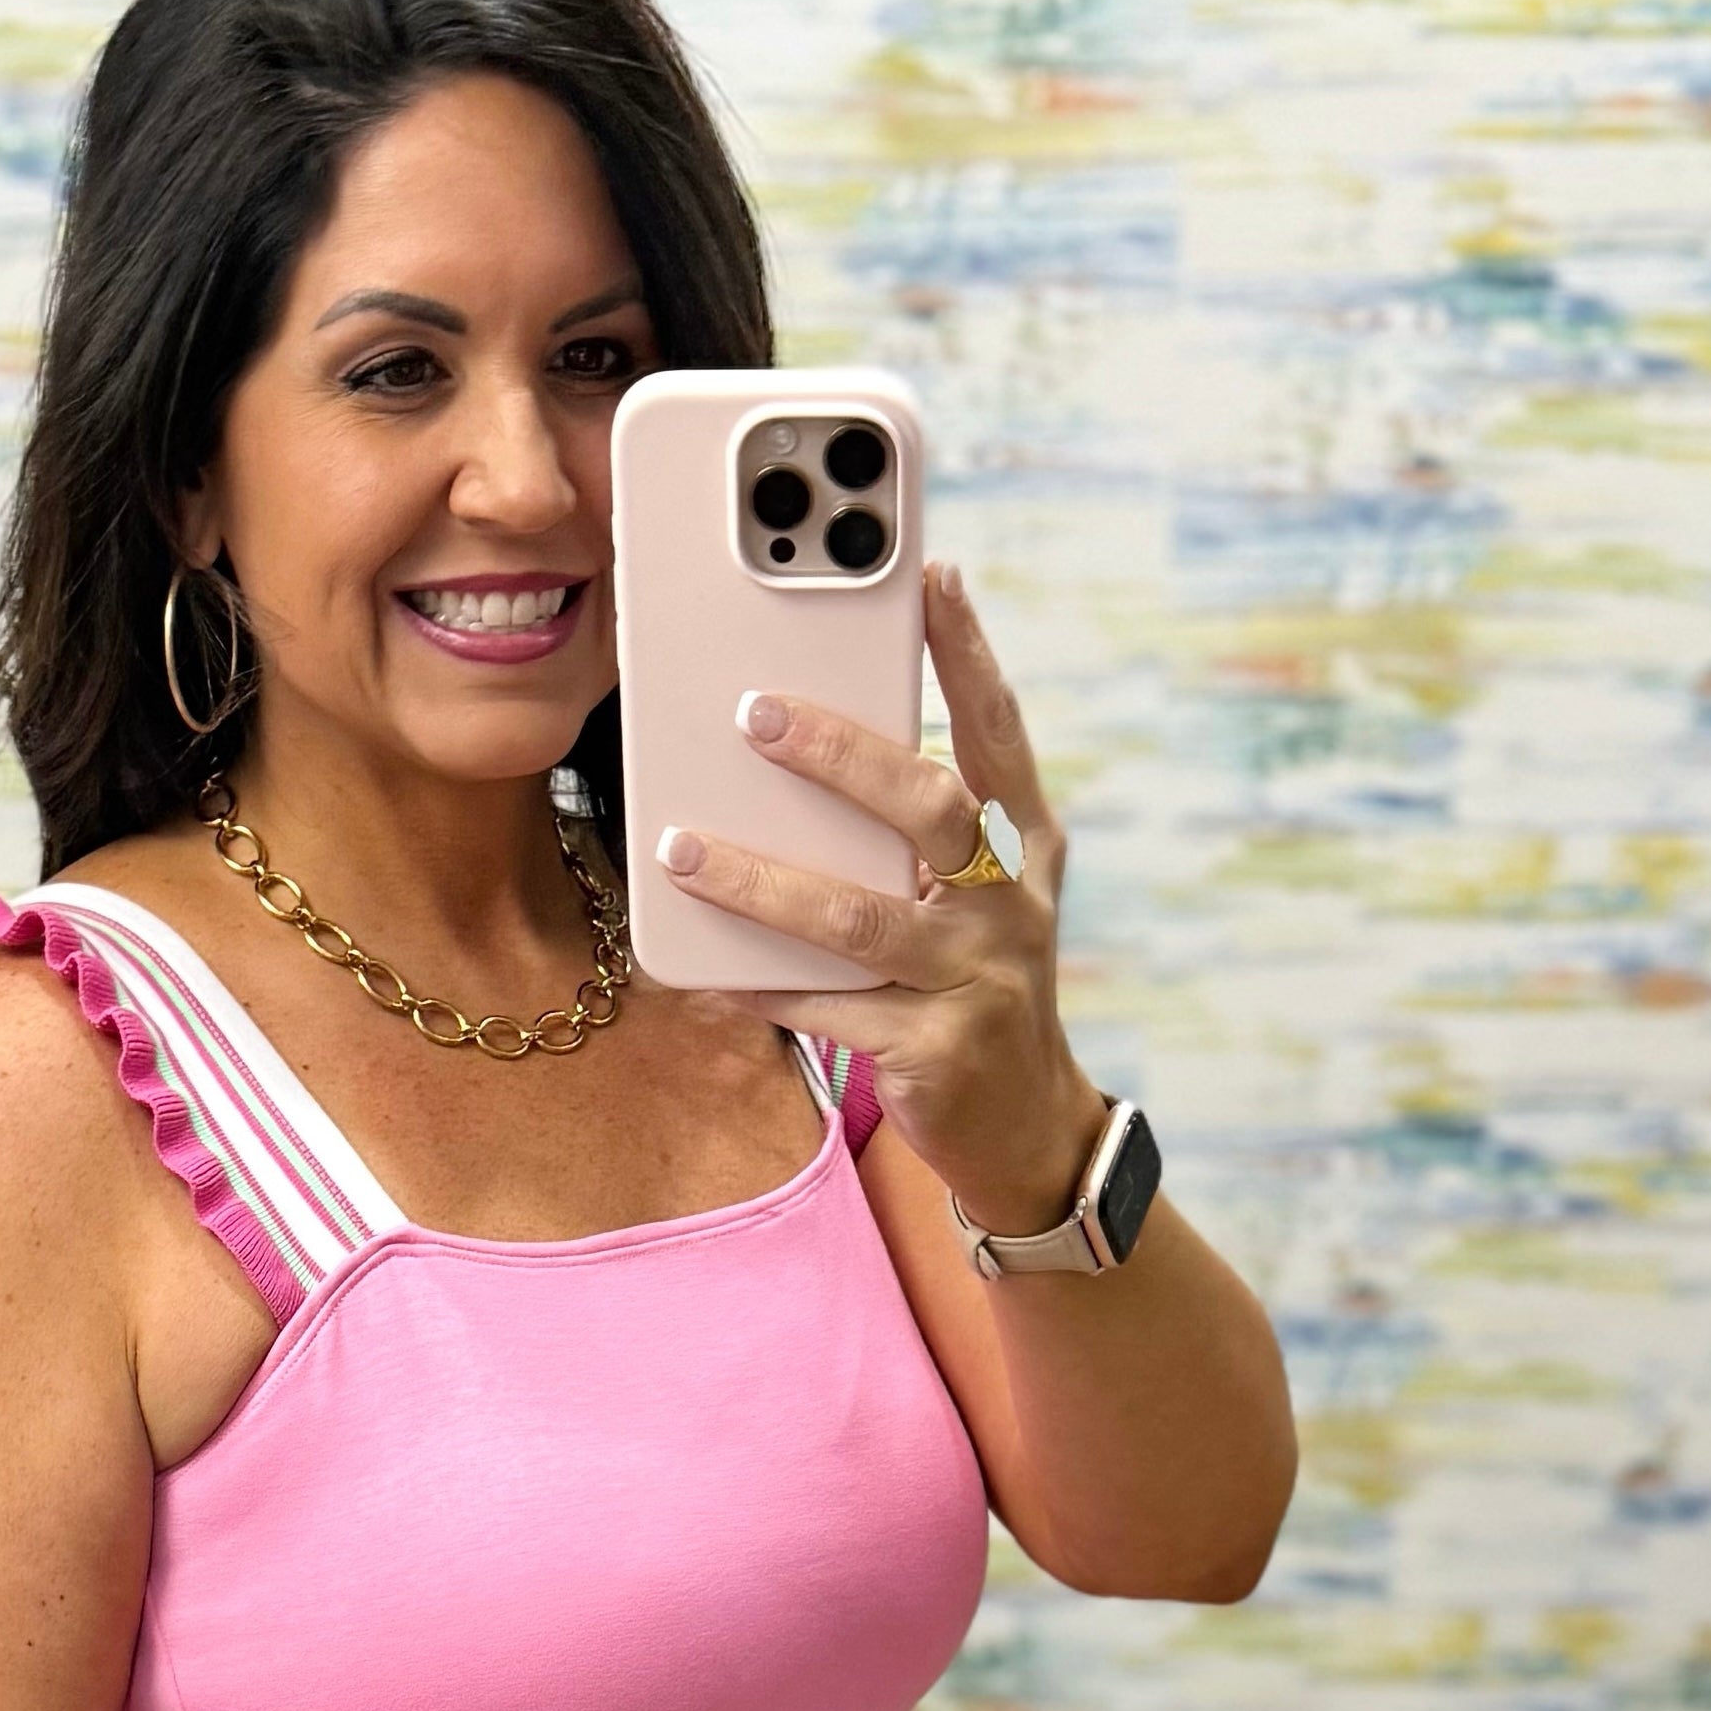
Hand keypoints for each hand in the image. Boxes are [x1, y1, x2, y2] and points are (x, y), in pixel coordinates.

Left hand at [654, 558, 1104, 1237]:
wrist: (1027, 1134)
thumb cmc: (974, 994)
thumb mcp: (971, 906)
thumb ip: (917, 841)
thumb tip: (805, 755)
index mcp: (1021, 851)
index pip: (997, 734)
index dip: (968, 655)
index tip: (930, 576)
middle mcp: (1006, 907)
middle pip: (929, 809)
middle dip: (841, 755)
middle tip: (755, 713)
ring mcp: (974, 982)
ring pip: (859, 918)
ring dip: (763, 882)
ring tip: (683, 849)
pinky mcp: (932, 1053)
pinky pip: (826, 1011)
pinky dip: (758, 989)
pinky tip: (700, 974)